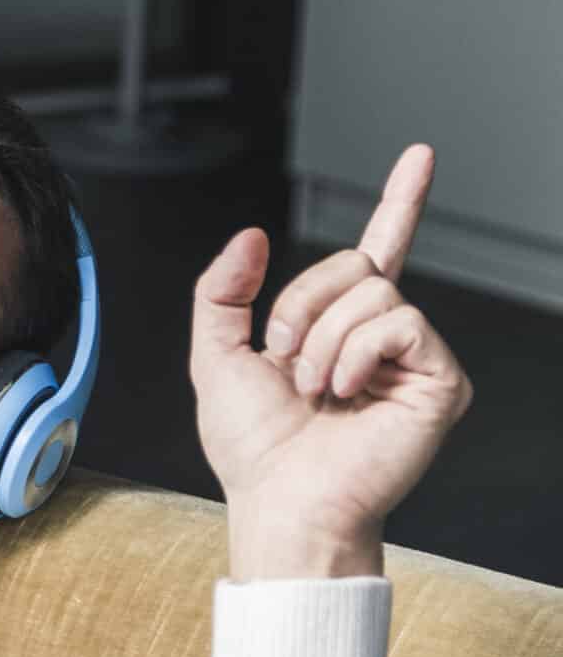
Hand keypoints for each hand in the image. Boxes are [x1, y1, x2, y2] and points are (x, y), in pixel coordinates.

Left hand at [187, 144, 473, 576]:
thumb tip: (251, 235)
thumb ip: (222, 293)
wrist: (281, 501)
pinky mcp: (440, 379)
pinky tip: (345, 394)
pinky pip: (400, 322)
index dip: (398, 203)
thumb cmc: (254, 449)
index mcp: (336, 329)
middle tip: (290, 365)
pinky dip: (355, 354)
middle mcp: (380, 338)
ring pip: (373, 291)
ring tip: (317, 392)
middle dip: (302, 308)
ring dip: (322, 341)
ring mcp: (413, 358)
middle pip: (353, 264)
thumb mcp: (216, 358)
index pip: (373, 253)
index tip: (418, 156)